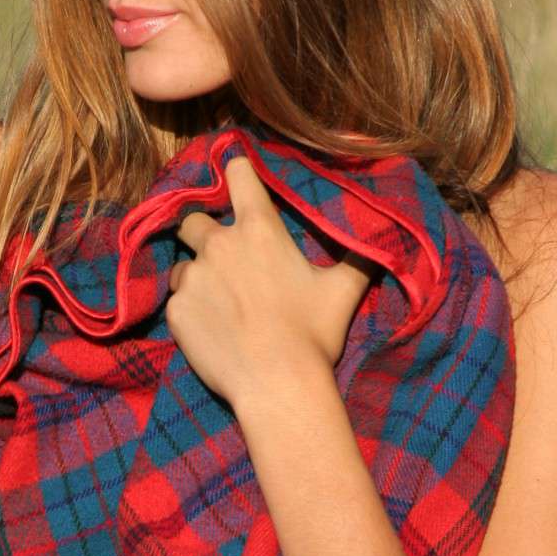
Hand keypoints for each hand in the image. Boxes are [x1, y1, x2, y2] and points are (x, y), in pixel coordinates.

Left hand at [166, 152, 373, 412]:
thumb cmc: (312, 335)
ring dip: (196, 275)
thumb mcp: (344, 292)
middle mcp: (219, 246)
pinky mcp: (176, 311)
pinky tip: (211, 329)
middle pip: (192, 219)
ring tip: (218, 301)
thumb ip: (357, 259)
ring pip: (183, 265)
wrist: (277, 385)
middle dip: (201, 230)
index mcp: (259, 230)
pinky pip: (176, 301)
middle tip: (222, 257)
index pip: (238, 174)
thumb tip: (380, 243)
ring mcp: (193, 278)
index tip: (236, 176)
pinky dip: (190, 310)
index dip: (236, 171)